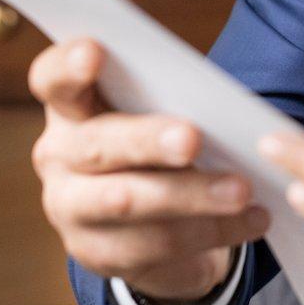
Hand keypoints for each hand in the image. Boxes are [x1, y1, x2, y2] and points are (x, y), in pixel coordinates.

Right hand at [29, 38, 269, 304]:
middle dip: (147, 141)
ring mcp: (70, 208)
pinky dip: (211, 231)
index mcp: (71, 106)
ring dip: (191, 196)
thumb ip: (170, 101)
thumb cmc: (158, 144)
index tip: (94, 52)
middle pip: (96, 144)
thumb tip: (221, 107)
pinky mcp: (98, 253)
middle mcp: (58, 155)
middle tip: (192, 139)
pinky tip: (251, 220)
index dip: (67, 66)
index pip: (52, 79)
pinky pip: (155, 245)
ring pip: (128, 202)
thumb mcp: (158, 114)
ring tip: (242, 191)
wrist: (153, 220)